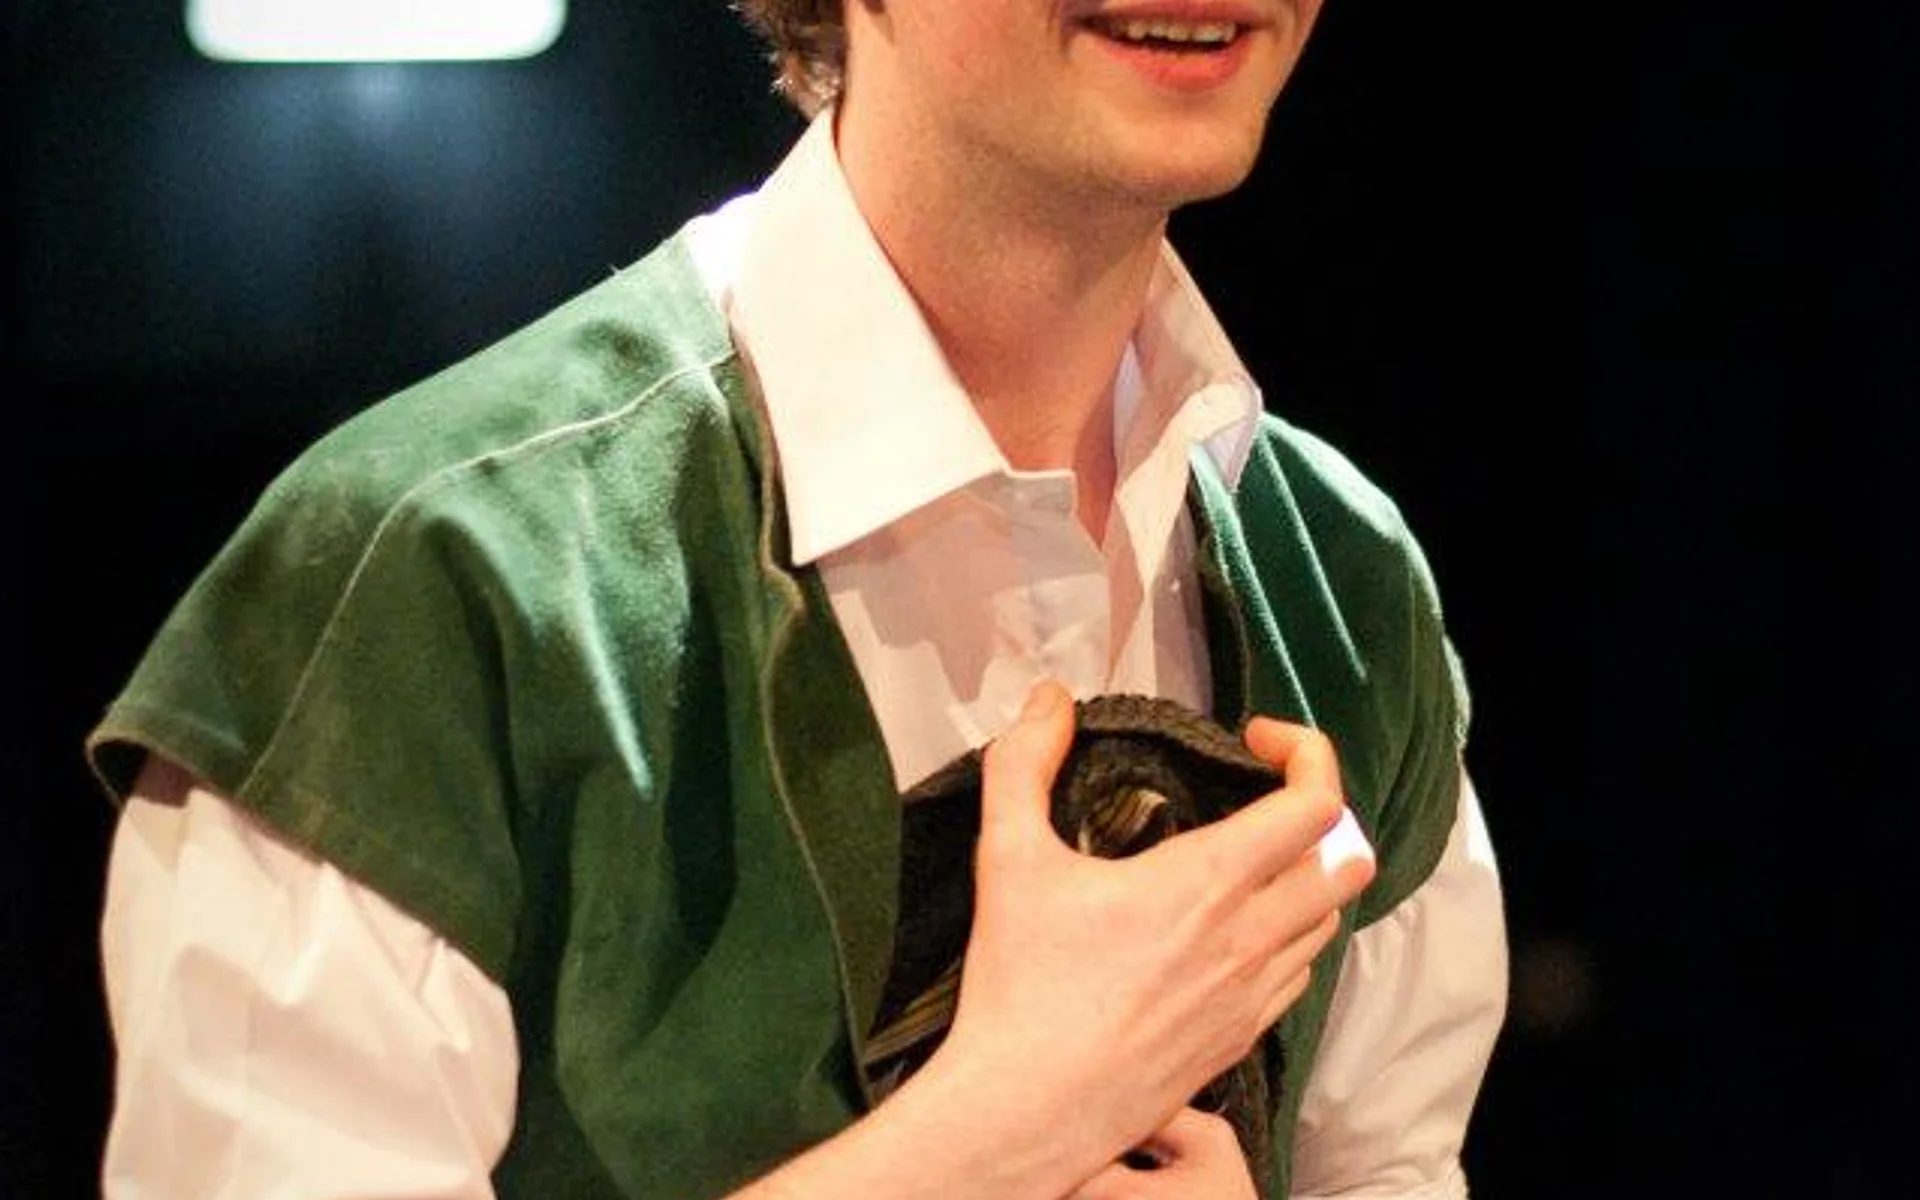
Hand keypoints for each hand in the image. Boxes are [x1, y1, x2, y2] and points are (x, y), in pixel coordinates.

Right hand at [914, 680, 1376, 1188]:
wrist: (1029, 1109)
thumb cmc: (1021, 988)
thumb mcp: (1008, 857)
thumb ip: (1023, 763)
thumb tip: (1047, 701)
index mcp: (1207, 882)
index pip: (1317, 802)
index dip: (1306, 752)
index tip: (1253, 739)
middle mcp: (1249, 938)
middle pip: (1350, 859)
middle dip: (1320, 811)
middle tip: (1263, 798)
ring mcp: (1252, 995)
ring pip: (1330, 920)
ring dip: (1306, 877)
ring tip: (1248, 861)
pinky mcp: (1240, 1039)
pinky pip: (1297, 976)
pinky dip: (1285, 939)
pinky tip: (1228, 932)